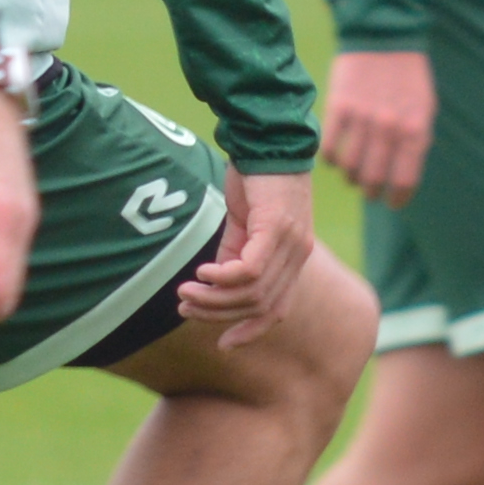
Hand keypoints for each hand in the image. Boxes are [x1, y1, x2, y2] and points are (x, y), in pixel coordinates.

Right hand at [177, 164, 318, 341]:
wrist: (267, 139)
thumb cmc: (255, 179)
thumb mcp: (243, 225)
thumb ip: (233, 254)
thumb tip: (214, 285)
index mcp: (293, 259)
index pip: (278, 311)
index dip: (251, 333)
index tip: (223, 345)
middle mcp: (298, 256)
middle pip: (260, 307)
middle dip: (219, 315)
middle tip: (185, 307)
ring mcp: (291, 244)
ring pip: (253, 293)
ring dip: (215, 298)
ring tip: (186, 292)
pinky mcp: (277, 228)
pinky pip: (250, 270)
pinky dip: (224, 278)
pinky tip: (203, 273)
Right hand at [321, 46, 435, 201]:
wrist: (385, 38)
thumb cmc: (408, 78)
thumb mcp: (424, 110)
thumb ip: (415, 143)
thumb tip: (401, 179)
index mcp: (415, 131)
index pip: (403, 182)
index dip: (395, 199)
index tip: (390, 202)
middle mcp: (389, 129)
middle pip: (372, 180)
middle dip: (370, 192)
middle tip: (369, 190)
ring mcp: (362, 119)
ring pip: (349, 169)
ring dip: (350, 176)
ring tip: (353, 171)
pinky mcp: (338, 108)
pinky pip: (330, 149)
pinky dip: (332, 159)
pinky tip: (337, 155)